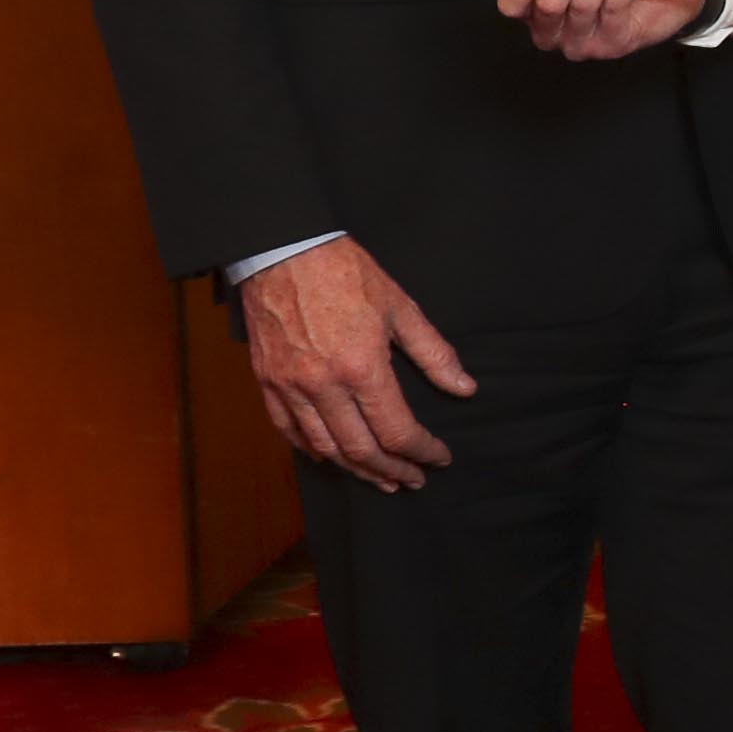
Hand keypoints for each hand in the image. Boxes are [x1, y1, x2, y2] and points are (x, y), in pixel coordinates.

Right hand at [238, 235, 472, 490]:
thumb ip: (434, 354)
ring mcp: (290, 387)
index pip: (397, 430)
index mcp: (362, 368)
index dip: (423, 451)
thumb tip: (465, 388)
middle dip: (392, 470)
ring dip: (355, 469)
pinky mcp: (267, 382)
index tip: (440, 458)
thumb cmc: (345, 273)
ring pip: (325, 447)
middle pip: (361, 449)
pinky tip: (331, 457)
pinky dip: (312, 450)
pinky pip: (288, 430)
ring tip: (380, 478)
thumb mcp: (401, 308)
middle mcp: (324, 386)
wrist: (282, 251)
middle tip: (413, 480)